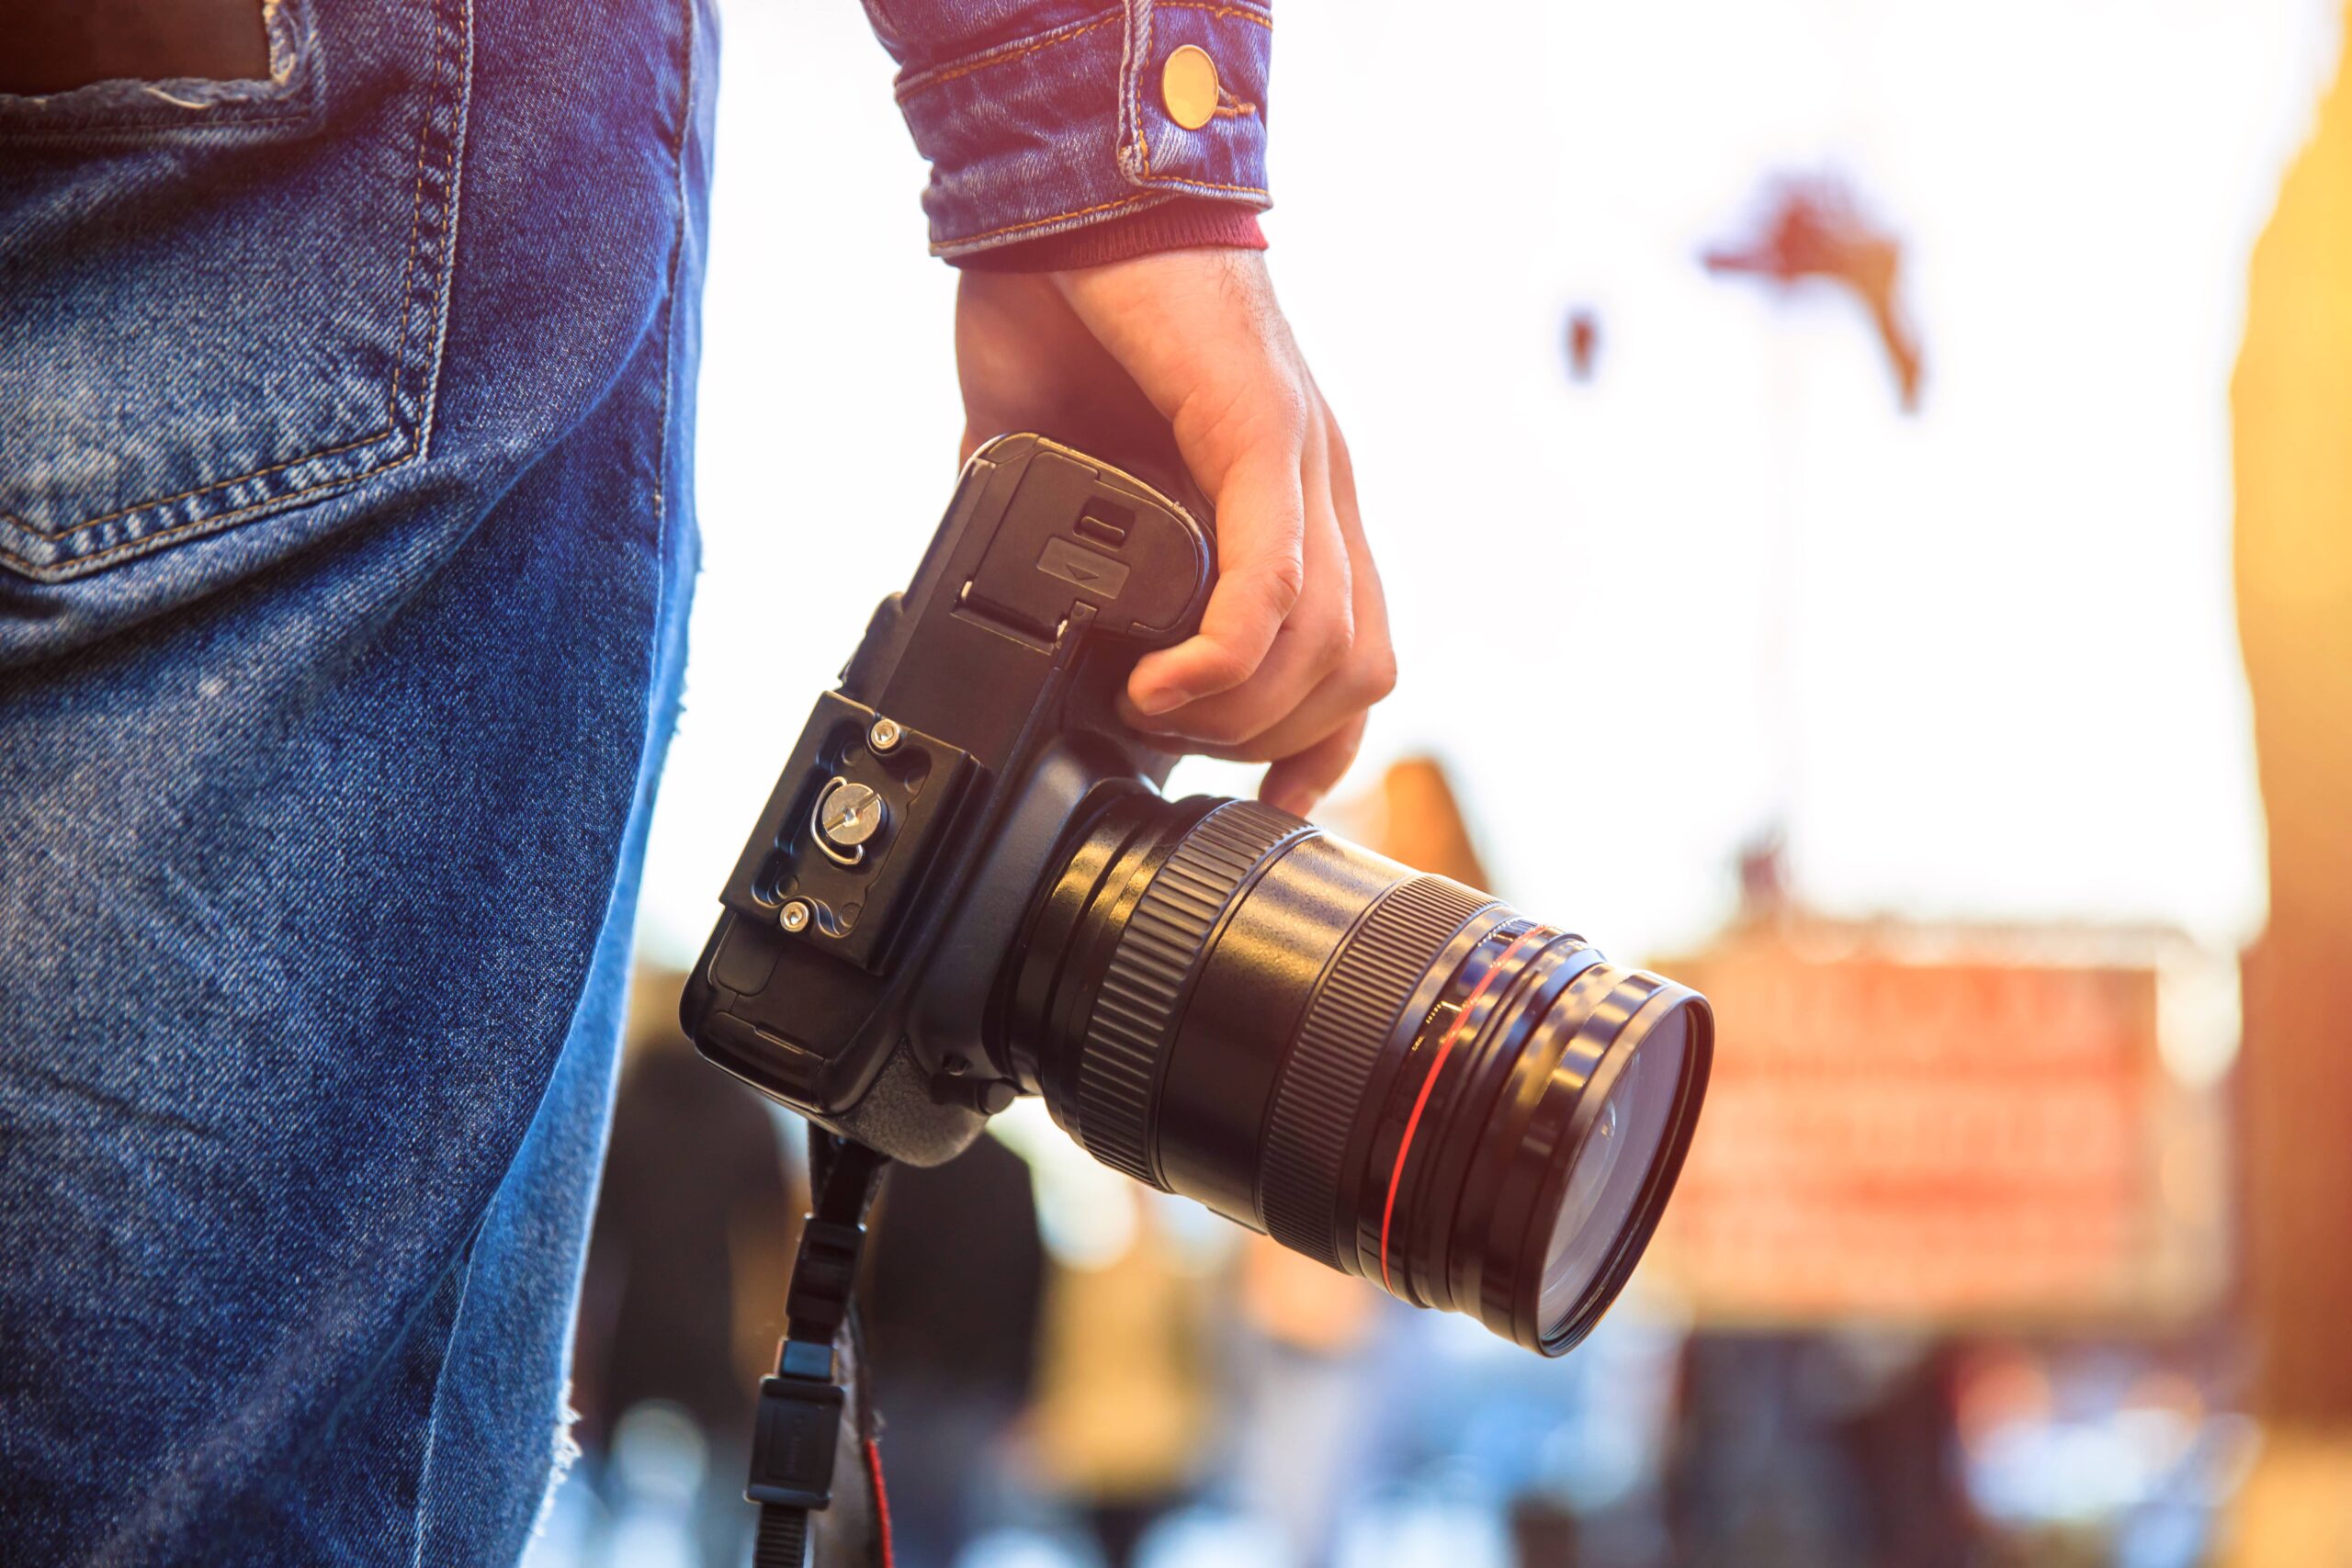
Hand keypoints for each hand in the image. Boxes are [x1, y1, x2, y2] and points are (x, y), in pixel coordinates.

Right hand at [955, 248, 1394, 816]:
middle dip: (1262, 745)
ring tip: (1149, 714)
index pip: (1350, 661)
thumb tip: (1002, 630)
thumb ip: (1064, 559)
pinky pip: (1277, 582)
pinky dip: (1222, 660)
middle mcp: (1318, 493)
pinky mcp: (1265, 431)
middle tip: (1165, 742)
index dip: (1308, 751)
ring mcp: (1305, 464)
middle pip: (1356, 677)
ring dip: (1239, 716)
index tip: (1248, 806)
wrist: (1054, 201)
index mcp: (1286, 508)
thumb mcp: (1066, 482)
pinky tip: (1158, 685)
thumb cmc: (1067, 320)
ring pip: (1332, 650)